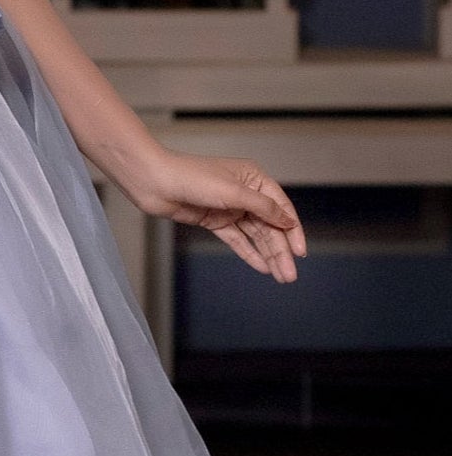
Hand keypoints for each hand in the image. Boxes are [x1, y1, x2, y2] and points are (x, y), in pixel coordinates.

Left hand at [125, 146, 305, 281]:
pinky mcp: (215, 220)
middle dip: (281, 250)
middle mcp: (244, 193)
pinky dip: (250, 253)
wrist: (155, 182)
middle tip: (290, 275)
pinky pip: (237, 240)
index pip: (281, 207)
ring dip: (269, 255)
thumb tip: (287, 220)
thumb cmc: (191, 178)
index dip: (293, 230)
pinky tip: (262, 267)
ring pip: (255, 235)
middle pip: (269, 225)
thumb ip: (262, 207)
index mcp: (253, 178)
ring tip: (281, 276)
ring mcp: (229, 208)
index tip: (301, 251)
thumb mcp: (232, 192)